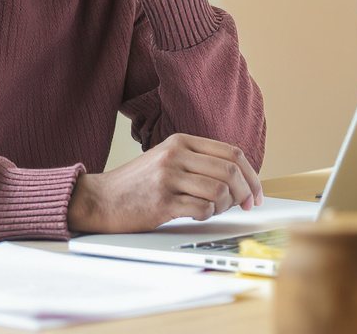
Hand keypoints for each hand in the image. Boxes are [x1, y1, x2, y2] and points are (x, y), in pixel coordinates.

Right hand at [67, 133, 264, 233]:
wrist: (100, 198)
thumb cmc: (136, 183)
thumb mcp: (166, 158)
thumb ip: (197, 161)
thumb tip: (239, 178)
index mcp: (181, 141)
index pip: (232, 153)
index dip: (251, 175)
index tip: (256, 192)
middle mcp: (176, 155)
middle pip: (230, 171)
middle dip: (245, 193)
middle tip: (246, 206)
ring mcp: (168, 177)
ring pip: (220, 191)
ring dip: (225, 206)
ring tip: (214, 210)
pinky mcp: (162, 201)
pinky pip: (202, 209)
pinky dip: (208, 215)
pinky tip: (198, 215)